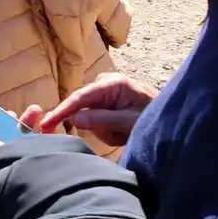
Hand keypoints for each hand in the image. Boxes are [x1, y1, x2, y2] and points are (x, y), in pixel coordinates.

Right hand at [28, 73, 158, 146]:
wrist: (172, 120)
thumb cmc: (155, 118)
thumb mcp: (130, 123)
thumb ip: (103, 120)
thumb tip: (74, 119)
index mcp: (112, 84)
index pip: (80, 97)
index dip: (61, 111)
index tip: (45, 124)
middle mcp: (105, 84)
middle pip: (82, 108)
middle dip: (98, 126)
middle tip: (118, 134)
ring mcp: (104, 94)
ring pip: (88, 118)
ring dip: (104, 131)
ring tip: (124, 134)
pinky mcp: (105, 103)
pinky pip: (95, 121)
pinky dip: (107, 131)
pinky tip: (122, 131)